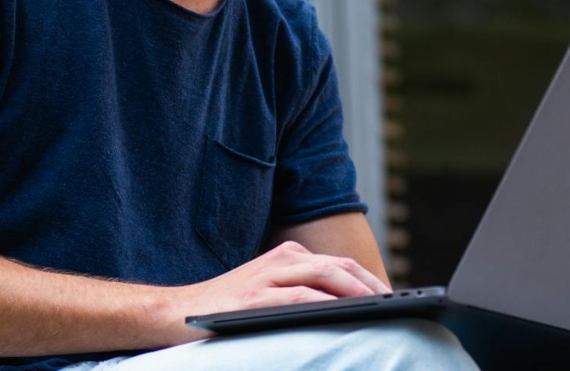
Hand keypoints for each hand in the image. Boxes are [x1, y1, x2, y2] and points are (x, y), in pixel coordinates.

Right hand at [161, 241, 391, 342]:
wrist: (175, 312)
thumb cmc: (226, 309)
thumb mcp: (267, 292)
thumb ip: (300, 292)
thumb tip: (345, 309)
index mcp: (287, 256)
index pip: (338, 264)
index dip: (368, 279)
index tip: (391, 297)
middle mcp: (280, 260)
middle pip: (338, 266)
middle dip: (370, 284)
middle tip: (394, 303)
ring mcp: (267, 276)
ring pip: (324, 275)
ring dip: (355, 290)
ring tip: (378, 306)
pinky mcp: (254, 297)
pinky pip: (299, 296)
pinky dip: (324, 302)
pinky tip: (342, 312)